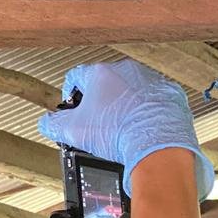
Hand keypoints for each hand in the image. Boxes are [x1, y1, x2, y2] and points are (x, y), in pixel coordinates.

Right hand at [37, 60, 214, 199]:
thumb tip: (46, 123)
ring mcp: (151, 81)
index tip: (73, 108)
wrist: (158, 146)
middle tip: (99, 124)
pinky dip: (149, 112)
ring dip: (126, 106)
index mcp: (101, 73)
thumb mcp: (74, 131)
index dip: (71, 95)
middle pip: (106, 83)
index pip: (76, 77)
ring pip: (132, 91)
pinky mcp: (171, 94)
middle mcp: (127, 70)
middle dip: (101, 102)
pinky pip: (155, 101)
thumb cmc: (119, 134)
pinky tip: (143, 129)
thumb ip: (54, 124)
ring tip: (123, 129)